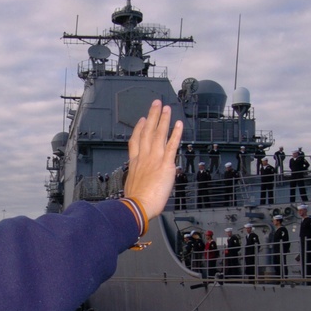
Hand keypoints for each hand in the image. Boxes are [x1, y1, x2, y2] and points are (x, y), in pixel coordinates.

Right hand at [123, 101, 183, 218]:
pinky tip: (178, 125)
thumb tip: (138, 183)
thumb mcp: (131, 187)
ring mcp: (155, 159)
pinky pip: (172, 145)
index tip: (142, 120)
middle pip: (148, 132)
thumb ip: (137, 180)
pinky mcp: (165, 164)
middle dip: (152, 117)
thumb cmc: (134, 201)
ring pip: (159, 134)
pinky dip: (175, 134)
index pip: (136, 141)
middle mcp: (144, 157)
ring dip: (163, 120)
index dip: (139, 129)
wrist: (137, 206)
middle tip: (156, 104)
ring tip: (167, 109)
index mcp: (135, 163)